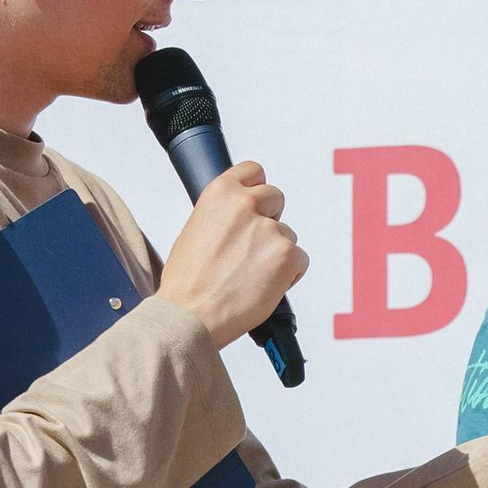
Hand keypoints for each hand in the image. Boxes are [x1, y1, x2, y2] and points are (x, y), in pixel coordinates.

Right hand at [157, 160, 306, 352]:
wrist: (191, 315)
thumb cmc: (187, 282)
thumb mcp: (194, 230)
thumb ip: (222, 215)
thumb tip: (239, 218)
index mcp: (220, 193)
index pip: (254, 171)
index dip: (256, 189)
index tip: (256, 203)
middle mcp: (247, 204)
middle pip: (276, 198)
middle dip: (268, 220)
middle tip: (250, 249)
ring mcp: (270, 229)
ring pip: (287, 234)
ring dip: (276, 252)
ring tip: (250, 275)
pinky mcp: (287, 255)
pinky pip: (300, 259)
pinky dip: (288, 273)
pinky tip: (264, 285)